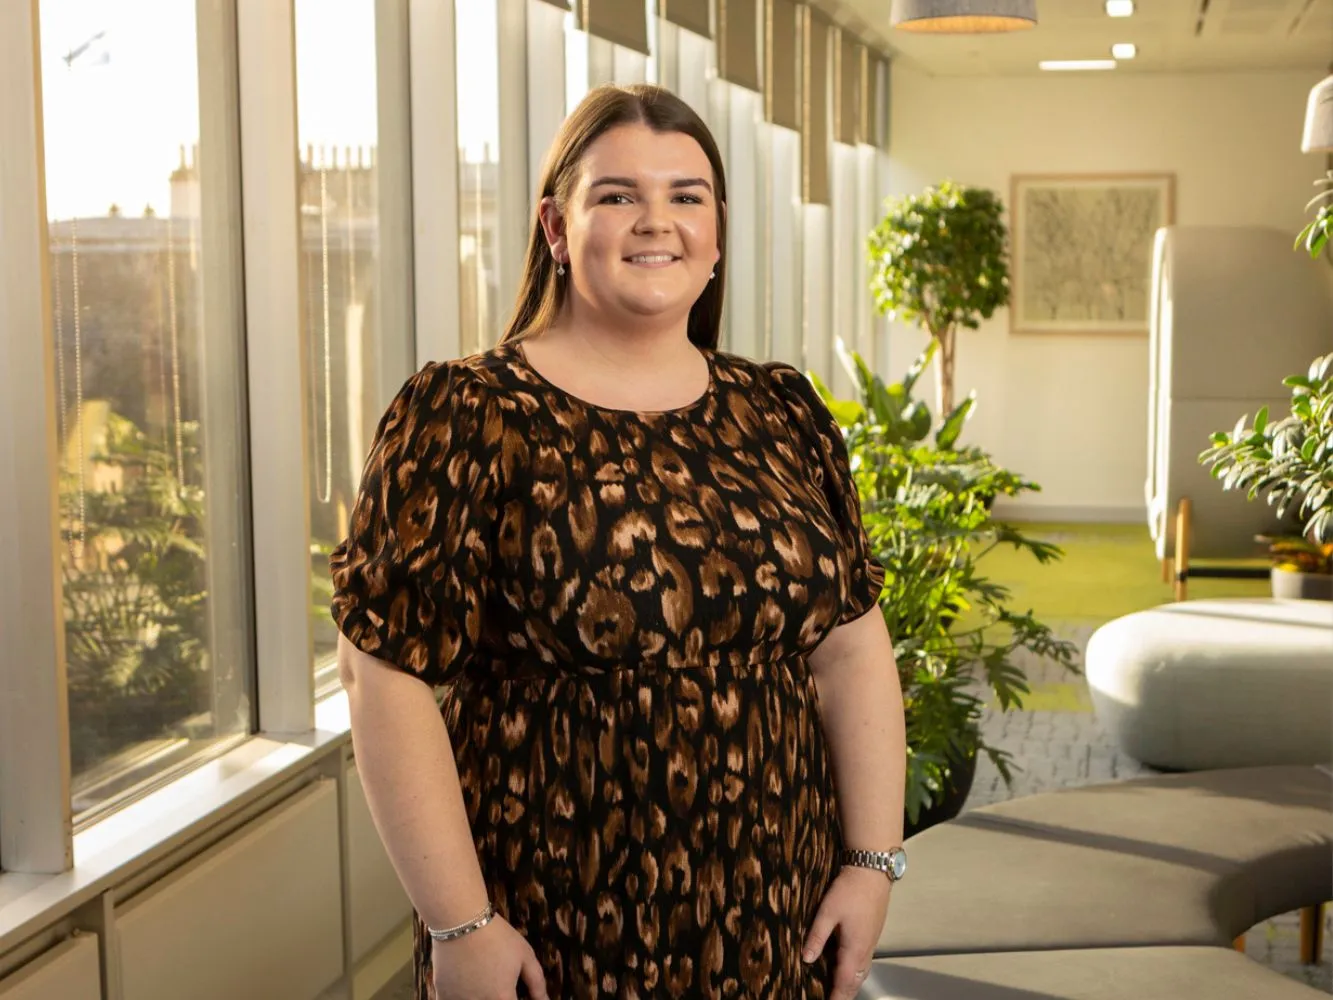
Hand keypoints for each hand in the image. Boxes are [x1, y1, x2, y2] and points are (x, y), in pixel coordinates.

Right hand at [432, 914, 548, 999]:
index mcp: (502, 998)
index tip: (514, 994)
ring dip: (479, 997)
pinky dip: (460, 997)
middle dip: (499, 998)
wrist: (460, 920)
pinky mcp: (441, 993)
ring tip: (484, 982)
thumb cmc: (497, 936)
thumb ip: (536, 982)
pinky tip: (466, 987)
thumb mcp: (524, 955)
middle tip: (499, 985)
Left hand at [802, 867, 890, 999]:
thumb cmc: (849, 891)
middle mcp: (865, 950)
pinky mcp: (873, 934)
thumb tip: (806, 959)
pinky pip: (865, 962)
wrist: (872, 873)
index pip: (845, 982)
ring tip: (839, 989)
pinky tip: (847, 966)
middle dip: (845, 993)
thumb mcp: (827, 912)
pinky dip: (856, 971)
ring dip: (851, 983)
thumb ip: (816, 936)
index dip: (837, 997)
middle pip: (856, 981)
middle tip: (832, 999)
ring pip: (863, 972)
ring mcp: (871, 942)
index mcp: (854, 949)